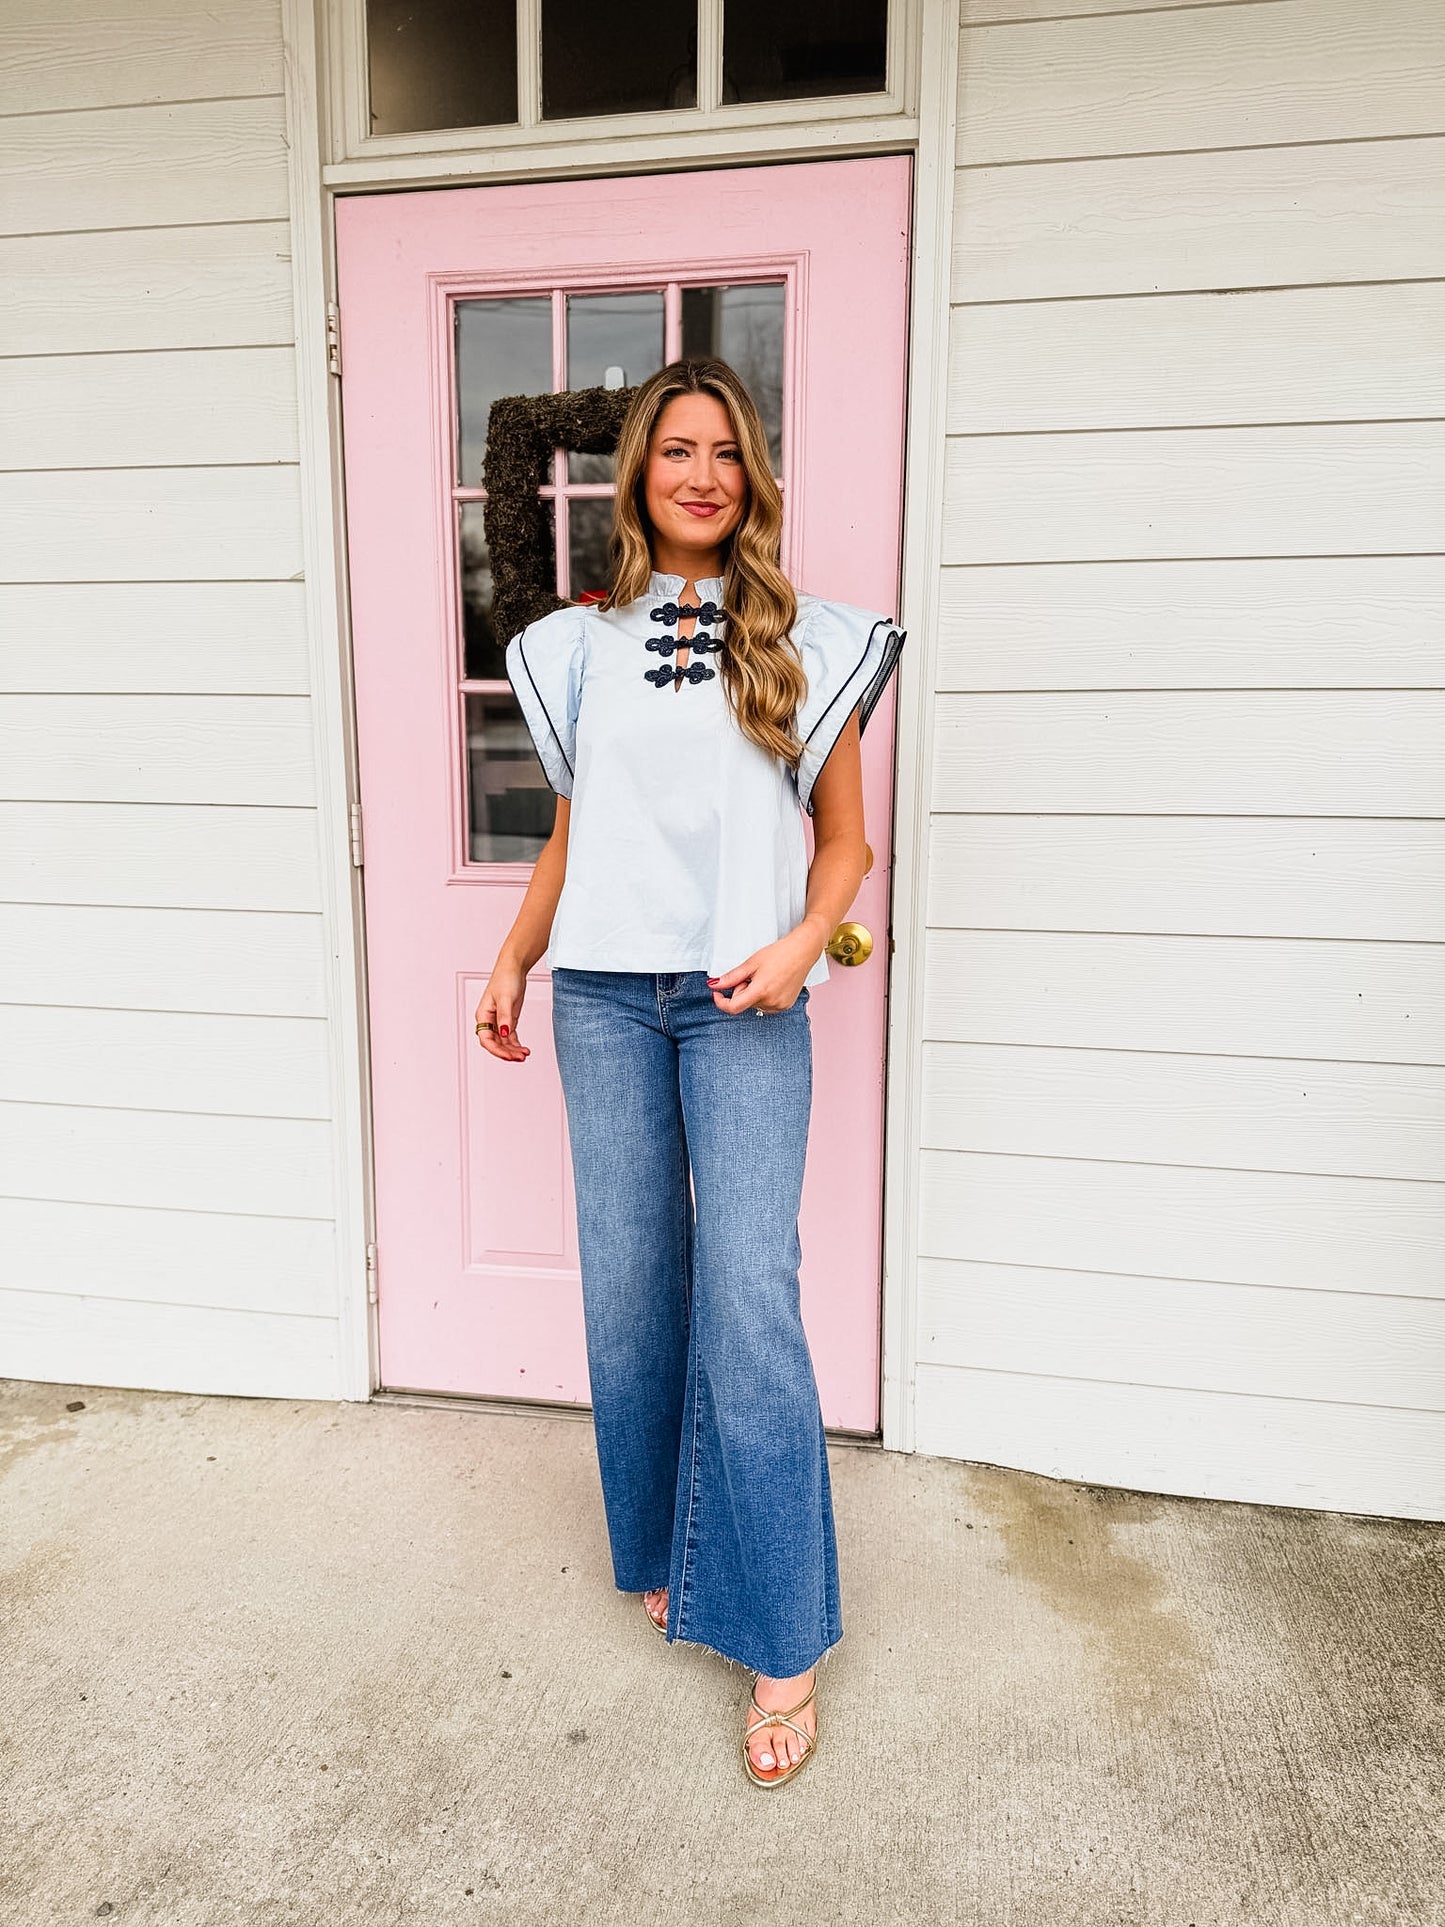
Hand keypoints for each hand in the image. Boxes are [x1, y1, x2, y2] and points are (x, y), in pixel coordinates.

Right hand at [473, 959, 531, 1062]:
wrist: (514, 968)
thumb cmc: (505, 979)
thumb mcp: (506, 998)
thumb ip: (505, 1017)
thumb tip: (504, 1034)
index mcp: (483, 1015)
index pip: (486, 1039)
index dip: (496, 1050)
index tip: (509, 1056)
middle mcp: (489, 1020)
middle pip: (495, 1044)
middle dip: (507, 1052)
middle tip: (520, 1058)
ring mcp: (499, 1021)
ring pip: (503, 1042)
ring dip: (513, 1050)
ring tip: (525, 1054)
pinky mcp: (508, 1019)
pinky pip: (510, 1037)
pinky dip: (516, 1044)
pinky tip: (524, 1049)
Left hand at [707, 926, 821, 1014]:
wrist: (802, 951)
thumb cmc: (779, 954)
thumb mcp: (751, 963)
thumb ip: (731, 977)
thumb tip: (714, 985)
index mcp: (761, 991)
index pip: (734, 1007)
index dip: (721, 1002)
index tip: (717, 994)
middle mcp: (771, 1002)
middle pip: (744, 1004)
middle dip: (742, 990)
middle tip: (752, 974)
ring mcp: (780, 1006)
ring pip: (755, 1005)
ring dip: (754, 993)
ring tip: (765, 977)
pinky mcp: (786, 1006)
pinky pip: (766, 1005)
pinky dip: (764, 996)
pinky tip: (772, 983)